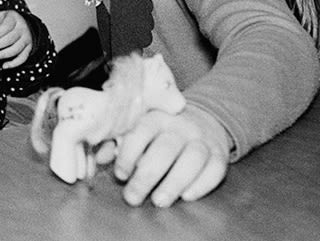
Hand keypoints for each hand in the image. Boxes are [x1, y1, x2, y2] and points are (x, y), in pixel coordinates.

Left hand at [0, 10, 32, 68]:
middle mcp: (23, 29)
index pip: (7, 27)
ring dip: (2, 54)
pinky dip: (13, 63)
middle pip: (11, 39)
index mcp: (15, 19)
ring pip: (16, 49)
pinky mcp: (28, 48)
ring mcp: (27, 39)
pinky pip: (22, 58)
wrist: (21, 24)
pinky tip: (4, 66)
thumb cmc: (7, 21)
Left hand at [112, 105, 229, 206]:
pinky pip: (216, 168)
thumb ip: (118, 144)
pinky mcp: (220, 153)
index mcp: (156, 117)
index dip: (129, 155)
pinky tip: (187, 196)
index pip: (141, 132)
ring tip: (159, 201)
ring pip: (192, 159)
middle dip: (147, 176)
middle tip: (133, 197)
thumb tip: (99, 159)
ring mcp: (202, 139)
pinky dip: (202, 184)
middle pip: (165, 149)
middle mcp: (180, 126)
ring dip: (174, 182)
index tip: (120, 175)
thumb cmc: (161, 132)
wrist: (201, 120)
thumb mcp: (139, 131)